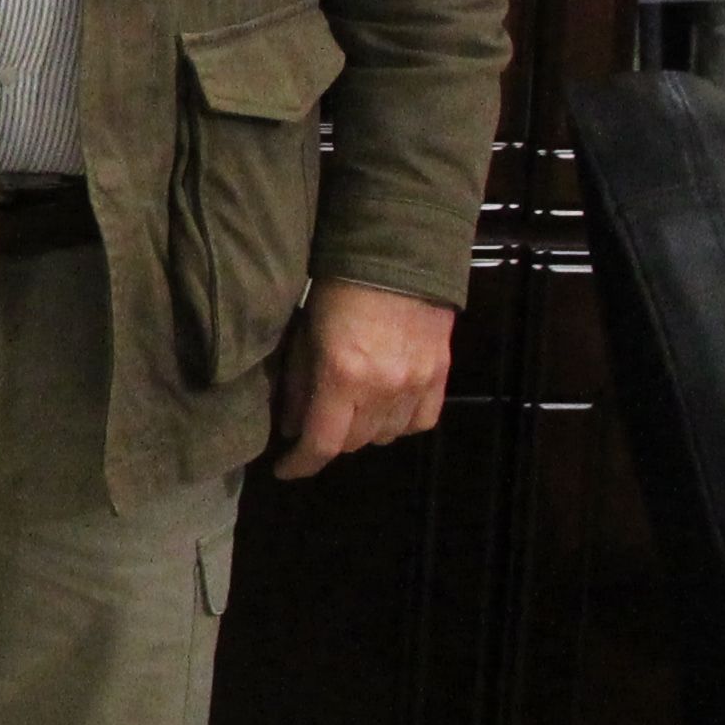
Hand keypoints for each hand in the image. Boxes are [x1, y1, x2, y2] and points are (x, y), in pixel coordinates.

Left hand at [270, 279, 455, 479]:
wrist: (397, 255)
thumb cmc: (337, 288)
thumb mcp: (304, 334)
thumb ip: (298, 385)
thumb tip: (292, 428)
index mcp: (342, 376)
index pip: (321, 443)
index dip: (300, 464)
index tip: (284, 469)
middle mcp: (382, 388)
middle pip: (353, 442)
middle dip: (329, 439)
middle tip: (316, 423)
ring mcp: (416, 384)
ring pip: (386, 435)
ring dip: (364, 431)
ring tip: (351, 411)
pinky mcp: (440, 375)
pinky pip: (420, 421)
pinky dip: (400, 422)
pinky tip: (387, 407)